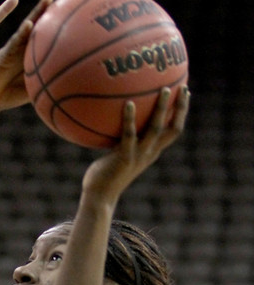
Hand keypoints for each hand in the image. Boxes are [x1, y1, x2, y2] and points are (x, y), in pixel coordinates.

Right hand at [0, 0, 73, 115]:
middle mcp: (27, 45)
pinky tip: (28, 24)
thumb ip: (49, 86)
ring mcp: (15, 47)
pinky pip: (13, 42)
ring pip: (29, 26)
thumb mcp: (34, 91)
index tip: (83, 7)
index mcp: (36, 52)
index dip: (66, 19)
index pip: (53, 31)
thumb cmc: (8, 96)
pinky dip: (21, 34)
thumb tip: (73, 88)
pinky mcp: (3, 53)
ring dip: (38, 12)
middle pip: (44, 20)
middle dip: (57, 5)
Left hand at [81, 86, 189, 205]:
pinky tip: (128, 103)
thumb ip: (122, 138)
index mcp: (152, 151)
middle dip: (181, 109)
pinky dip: (130, 119)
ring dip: (162, 109)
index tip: (185, 93)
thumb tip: (115, 117)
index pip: (173, 131)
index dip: (182, 113)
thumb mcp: (118, 154)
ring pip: (156, 129)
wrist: (99, 197)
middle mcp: (150, 153)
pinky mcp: (124, 158)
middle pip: (174, 129)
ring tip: (165, 90)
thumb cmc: (105, 175)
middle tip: (183, 87)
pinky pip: (129, 135)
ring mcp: (138, 155)